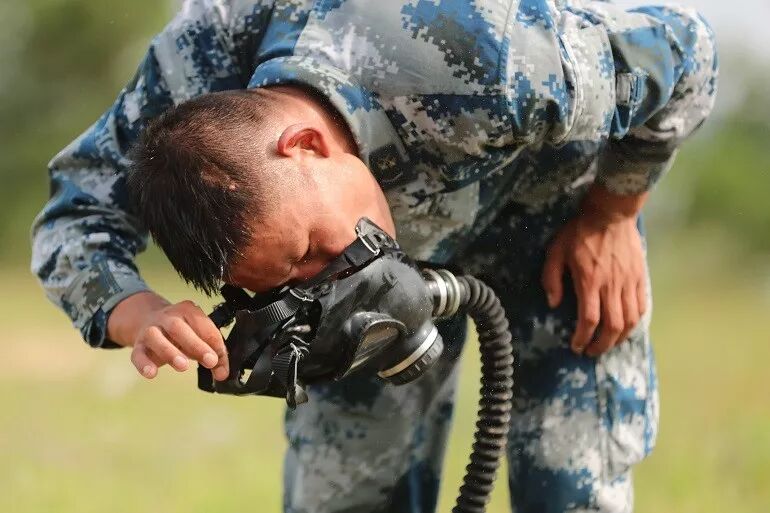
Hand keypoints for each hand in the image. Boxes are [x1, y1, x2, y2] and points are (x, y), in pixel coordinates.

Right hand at [107, 291, 228, 379]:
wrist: (149, 321)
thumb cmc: (181, 332)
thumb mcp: (200, 337)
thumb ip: (214, 354)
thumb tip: (222, 373)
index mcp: (188, 310)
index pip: (203, 326)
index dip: (214, 344)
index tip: (219, 361)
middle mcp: (167, 317)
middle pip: (178, 327)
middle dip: (196, 345)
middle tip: (210, 361)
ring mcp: (150, 330)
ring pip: (156, 337)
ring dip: (170, 352)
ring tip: (183, 366)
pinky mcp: (139, 346)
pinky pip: (138, 354)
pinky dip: (144, 364)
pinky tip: (152, 373)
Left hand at [542, 188, 647, 356]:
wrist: (611, 213)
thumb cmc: (579, 232)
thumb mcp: (555, 251)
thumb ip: (552, 278)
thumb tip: (553, 303)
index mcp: (589, 281)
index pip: (589, 319)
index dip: (583, 337)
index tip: (577, 346)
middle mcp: (611, 285)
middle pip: (612, 326)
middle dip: (601, 344)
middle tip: (591, 351)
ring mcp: (629, 282)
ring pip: (630, 320)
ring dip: (619, 338)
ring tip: (608, 343)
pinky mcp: (640, 277)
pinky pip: (641, 306)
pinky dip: (635, 322)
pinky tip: (626, 327)